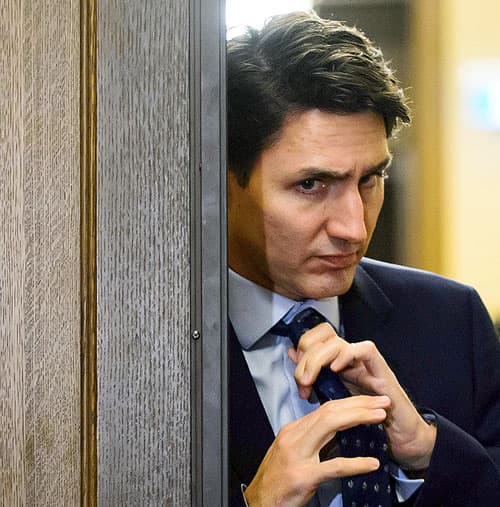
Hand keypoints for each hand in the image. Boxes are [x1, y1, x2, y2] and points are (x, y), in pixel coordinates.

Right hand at [244, 395, 390, 506]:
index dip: (351, 403)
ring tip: (380, 417)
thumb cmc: (277, 479)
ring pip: (330, 426)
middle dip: (358, 404)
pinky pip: (333, 467)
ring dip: (358, 418)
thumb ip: (311, 439)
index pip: (325, 408)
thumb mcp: (292, 452)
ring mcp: (298, 455)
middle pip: (330, 411)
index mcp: (293, 429)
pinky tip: (371, 464)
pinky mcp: (303, 477)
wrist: (258, 502)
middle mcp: (294, 436)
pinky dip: (354, 464)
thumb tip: (338, 429)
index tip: (371, 401)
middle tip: (382, 402)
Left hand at [288, 322, 436, 470]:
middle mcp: (351, 358)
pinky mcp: (382, 371)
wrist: (400, 438)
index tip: (297, 374)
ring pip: (337, 342)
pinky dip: (347, 356)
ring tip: (312, 380)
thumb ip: (314, 375)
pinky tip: (336, 370)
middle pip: (323, 336)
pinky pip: (365, 349)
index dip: (303, 348)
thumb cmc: (368, 419)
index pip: (317, 337)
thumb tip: (292, 354)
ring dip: (319, 359)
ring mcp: (366, 363)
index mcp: (338, 361)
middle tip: (303, 381)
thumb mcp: (331, 396)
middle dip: (307, 356)